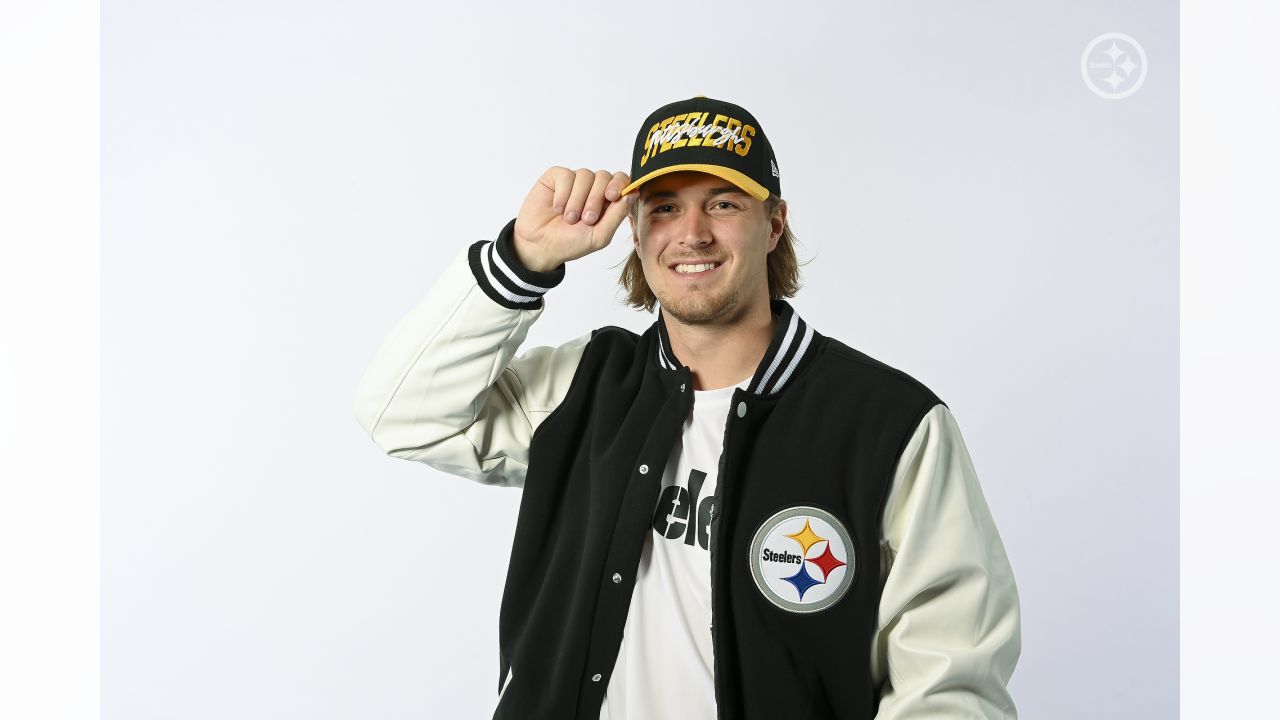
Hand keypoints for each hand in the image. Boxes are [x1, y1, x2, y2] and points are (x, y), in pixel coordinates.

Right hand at [513, 167, 635, 271]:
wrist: (540, 246)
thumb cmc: (570, 243)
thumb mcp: (599, 236)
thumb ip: (617, 215)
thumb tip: (634, 191)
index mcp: (607, 201)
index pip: (621, 180)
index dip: (619, 183)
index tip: (612, 196)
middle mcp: (592, 188)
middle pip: (604, 176)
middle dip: (596, 198)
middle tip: (587, 219)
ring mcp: (574, 181)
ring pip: (585, 175)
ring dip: (578, 199)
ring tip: (569, 218)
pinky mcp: (556, 177)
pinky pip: (566, 175)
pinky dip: (563, 193)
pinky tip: (557, 208)